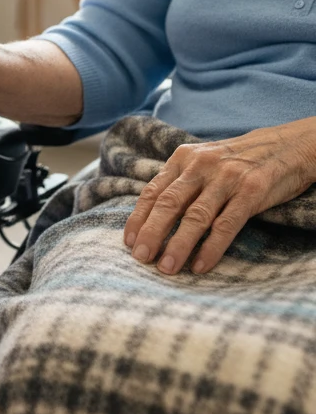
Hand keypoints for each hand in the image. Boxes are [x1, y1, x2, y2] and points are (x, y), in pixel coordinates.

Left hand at [123, 117, 315, 274]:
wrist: (286, 146)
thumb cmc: (237, 161)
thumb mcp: (202, 161)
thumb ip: (180, 182)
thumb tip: (151, 217)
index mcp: (183, 158)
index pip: (153, 191)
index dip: (139, 217)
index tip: (129, 241)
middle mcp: (201, 165)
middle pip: (169, 204)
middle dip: (151, 233)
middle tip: (140, 258)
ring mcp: (226, 178)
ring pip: (195, 217)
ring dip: (178, 244)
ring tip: (166, 268)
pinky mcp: (251, 191)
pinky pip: (226, 224)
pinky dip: (211, 247)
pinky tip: (200, 265)